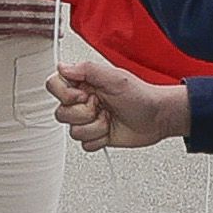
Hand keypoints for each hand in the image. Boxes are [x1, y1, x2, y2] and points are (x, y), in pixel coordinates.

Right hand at [49, 60, 188, 150]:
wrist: (157, 118)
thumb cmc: (141, 95)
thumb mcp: (115, 77)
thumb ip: (87, 70)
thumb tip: (62, 67)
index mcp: (85, 84)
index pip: (55, 86)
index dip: (65, 94)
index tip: (84, 95)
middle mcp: (83, 102)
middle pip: (61, 113)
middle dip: (84, 114)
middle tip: (102, 107)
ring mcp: (89, 120)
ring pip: (73, 132)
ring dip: (95, 127)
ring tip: (110, 119)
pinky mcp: (95, 136)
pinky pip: (85, 145)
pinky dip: (99, 139)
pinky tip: (110, 130)